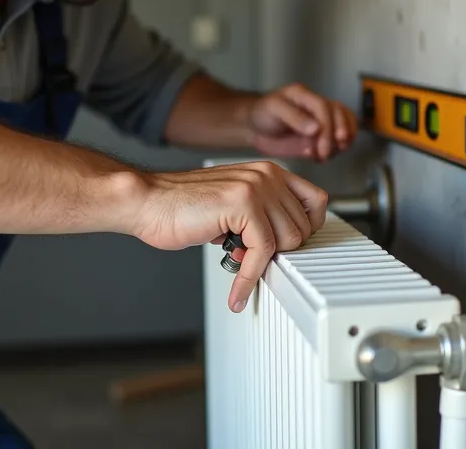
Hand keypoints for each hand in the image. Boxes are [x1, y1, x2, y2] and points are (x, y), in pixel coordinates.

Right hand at [134, 161, 328, 311]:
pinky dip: (249, 279)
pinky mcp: (242, 205)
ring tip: (238, 263)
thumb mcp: (233, 205)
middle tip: (251, 257)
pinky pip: (262, 252)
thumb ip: (261, 215)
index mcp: (268, 172)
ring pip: (286, 241)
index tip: (289, 248)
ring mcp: (256, 187)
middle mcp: (267, 175)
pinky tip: (236, 292)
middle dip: (279, 252)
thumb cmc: (182, 206)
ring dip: (263, 264)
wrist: (148, 202)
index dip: (306, 231)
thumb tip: (282, 244)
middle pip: (303, 228)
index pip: (316, 202)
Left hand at [247, 83, 357, 161]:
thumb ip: (293, 117)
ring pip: (346, 126)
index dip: (327, 124)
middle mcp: (318, 106)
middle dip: (337, 135)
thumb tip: (316, 128)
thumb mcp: (273, 109)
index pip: (324, 106)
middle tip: (325, 153)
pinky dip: (337, 150)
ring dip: (341, 143)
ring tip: (325, 156)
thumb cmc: (262, 114)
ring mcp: (322, 121)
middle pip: (340, 115)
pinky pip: (339, 141)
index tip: (320, 141)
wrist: (256, 129)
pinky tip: (323, 157)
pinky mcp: (322, 137)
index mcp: (305, 95)